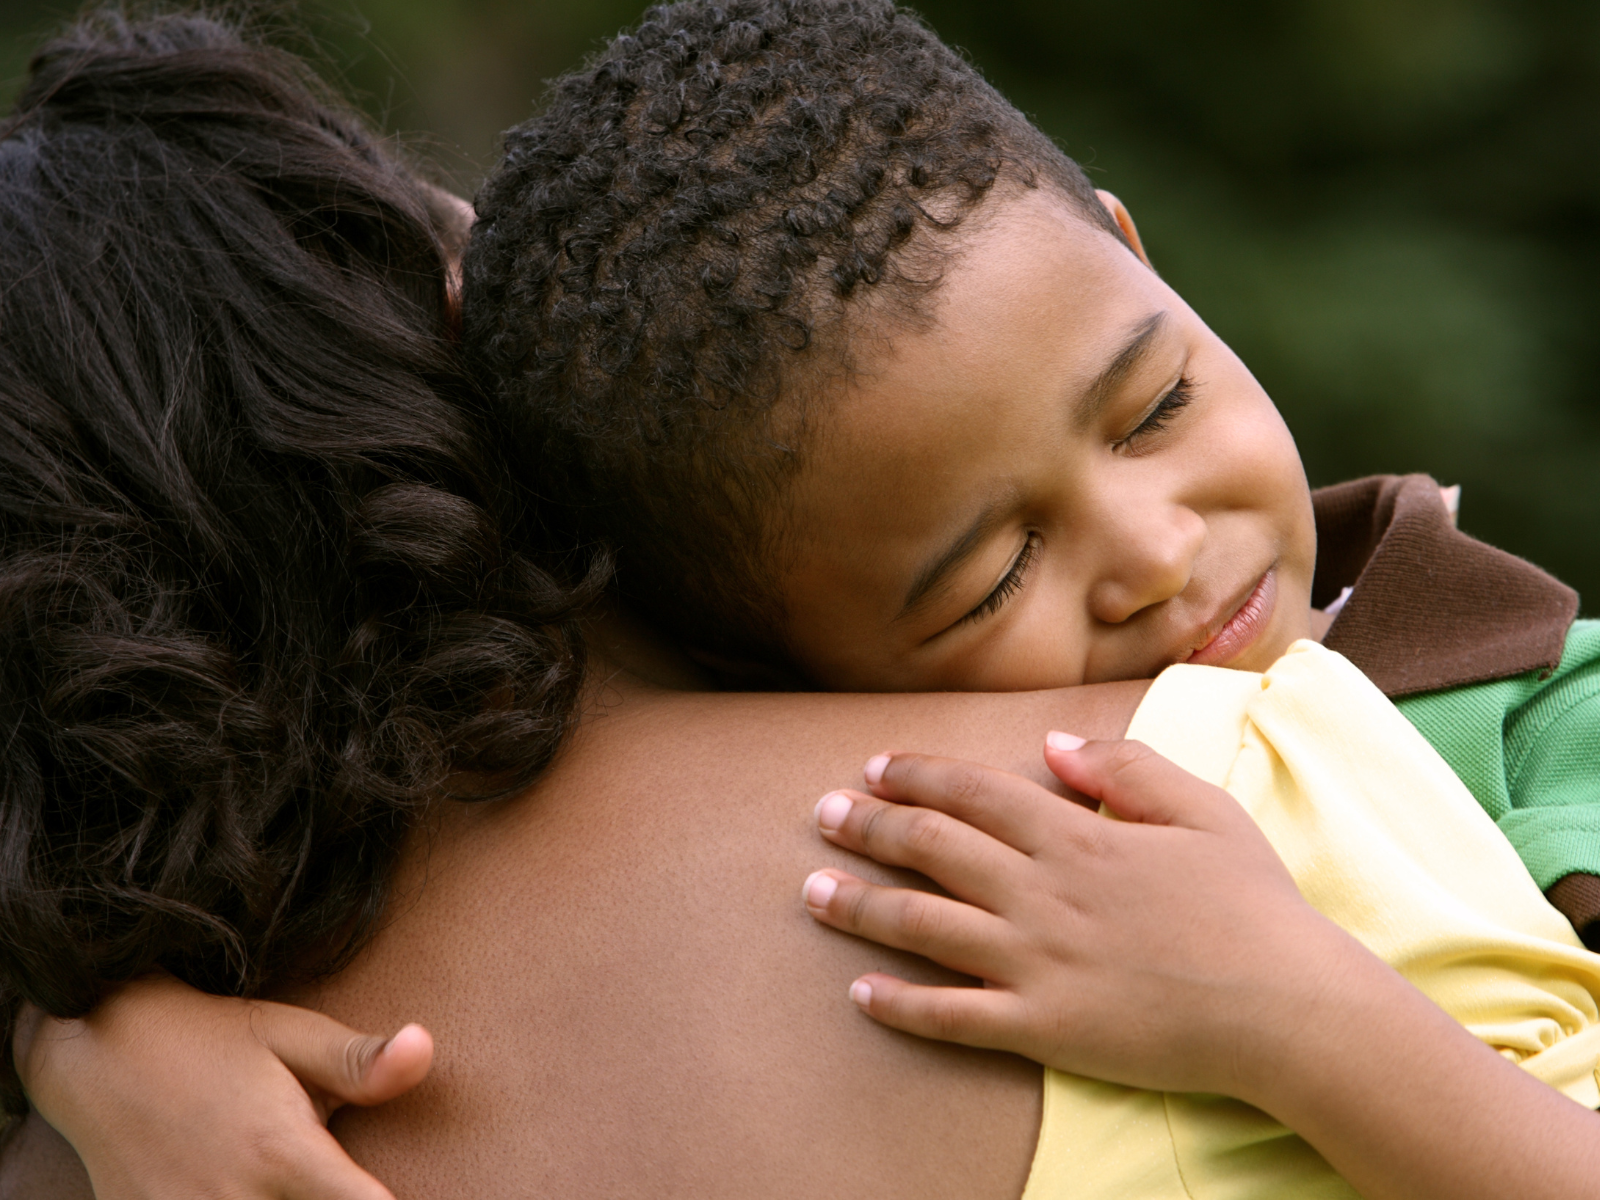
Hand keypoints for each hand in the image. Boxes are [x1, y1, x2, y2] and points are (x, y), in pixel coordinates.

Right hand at [15, 973, 431, 1199]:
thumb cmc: (210, 1038)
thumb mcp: (291, 1035)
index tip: (427, 1197)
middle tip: (338, 1185)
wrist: (96, 1049)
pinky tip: (256, 1193)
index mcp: (282, 1151)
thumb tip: (427, 1048)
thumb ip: (361, 1061)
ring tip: (298, 1188)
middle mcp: (236, 1199)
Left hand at [800, 736, 1358, 1100]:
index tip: (875, 767)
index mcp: (1078, 836)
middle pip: (933, 848)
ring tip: (812, 892)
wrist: (1288, 1007)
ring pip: (924, 925)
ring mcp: (1036, 962)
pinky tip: (861, 992)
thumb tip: (1053, 743)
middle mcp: (1042, 892)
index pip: (975, 793)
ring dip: (862, 905)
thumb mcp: (1202, 809)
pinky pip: (954, 1015)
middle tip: (821, 815)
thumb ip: (1124, 768)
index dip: (918, 775)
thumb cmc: (1252, 905)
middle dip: (869, 827)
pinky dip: (902, 1005)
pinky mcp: (1043, 1027)